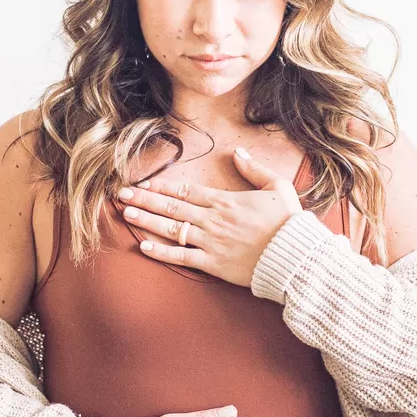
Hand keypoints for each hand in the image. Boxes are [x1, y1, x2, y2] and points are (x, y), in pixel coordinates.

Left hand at [117, 144, 302, 285]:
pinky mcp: (212, 264)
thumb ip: (254, 169)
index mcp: (225, 200)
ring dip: (147, 220)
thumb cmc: (288, 223)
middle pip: (171, 206)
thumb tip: (238, 152)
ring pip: (171, 229)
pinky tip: (144, 247)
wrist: (294, 256)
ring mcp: (210, 242)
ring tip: (126, 213)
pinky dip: (161, 252)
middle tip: (121, 194)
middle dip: (144, 198)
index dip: (162, 185)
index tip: (143, 181)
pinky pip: (181, 257)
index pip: (186, 189)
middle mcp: (212, 219)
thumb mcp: (277, 187)